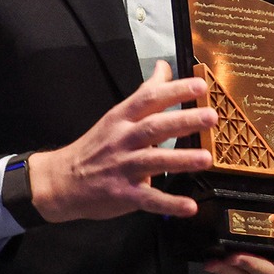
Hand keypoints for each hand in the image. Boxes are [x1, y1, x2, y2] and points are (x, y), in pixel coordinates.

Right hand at [28, 62, 217, 222]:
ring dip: (180, 159)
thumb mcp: (116, 116)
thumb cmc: (95, 146)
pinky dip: (169, 204)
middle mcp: (123, 140)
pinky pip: (149, 199)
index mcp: (122, 119)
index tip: (200, 86)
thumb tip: (164, 67)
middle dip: (183, 121)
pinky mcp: (124, 193)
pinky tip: (189, 206)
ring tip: (206, 158)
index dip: (175, 91)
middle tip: (211, 117)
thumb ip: (144, 94)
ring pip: (153, 160)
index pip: (149, 99)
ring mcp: (123, 167)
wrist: (62, 180)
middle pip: (154, 127)